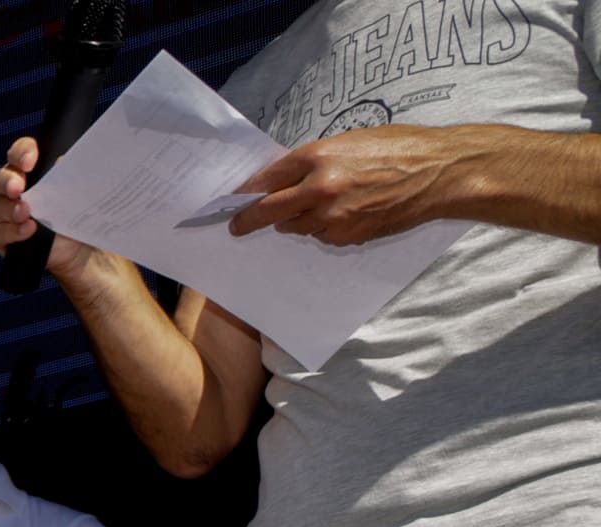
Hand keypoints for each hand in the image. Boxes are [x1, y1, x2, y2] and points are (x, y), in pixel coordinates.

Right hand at [0, 136, 100, 283]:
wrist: (80, 247)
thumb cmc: (79, 213)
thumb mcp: (82, 191)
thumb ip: (71, 174)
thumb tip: (62, 160)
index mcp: (32, 170)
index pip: (20, 153)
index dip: (22, 153)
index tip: (31, 161)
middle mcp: (14, 188)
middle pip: (2, 178)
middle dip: (9, 182)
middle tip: (19, 189)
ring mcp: (5, 212)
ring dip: (11, 210)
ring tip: (26, 214)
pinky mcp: (1, 236)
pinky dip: (11, 232)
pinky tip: (28, 231)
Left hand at [232, 125, 473, 245]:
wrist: (441, 172)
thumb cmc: (401, 148)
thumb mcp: (353, 140)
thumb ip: (316, 159)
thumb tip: (285, 176)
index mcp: (319, 156)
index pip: (267, 177)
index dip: (248, 190)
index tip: (236, 199)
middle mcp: (320, 187)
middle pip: (268, 211)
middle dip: (247, 220)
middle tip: (236, 226)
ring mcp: (332, 216)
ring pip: (295, 226)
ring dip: (296, 220)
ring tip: (317, 206)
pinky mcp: (347, 235)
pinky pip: (321, 236)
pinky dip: (324, 228)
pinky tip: (345, 213)